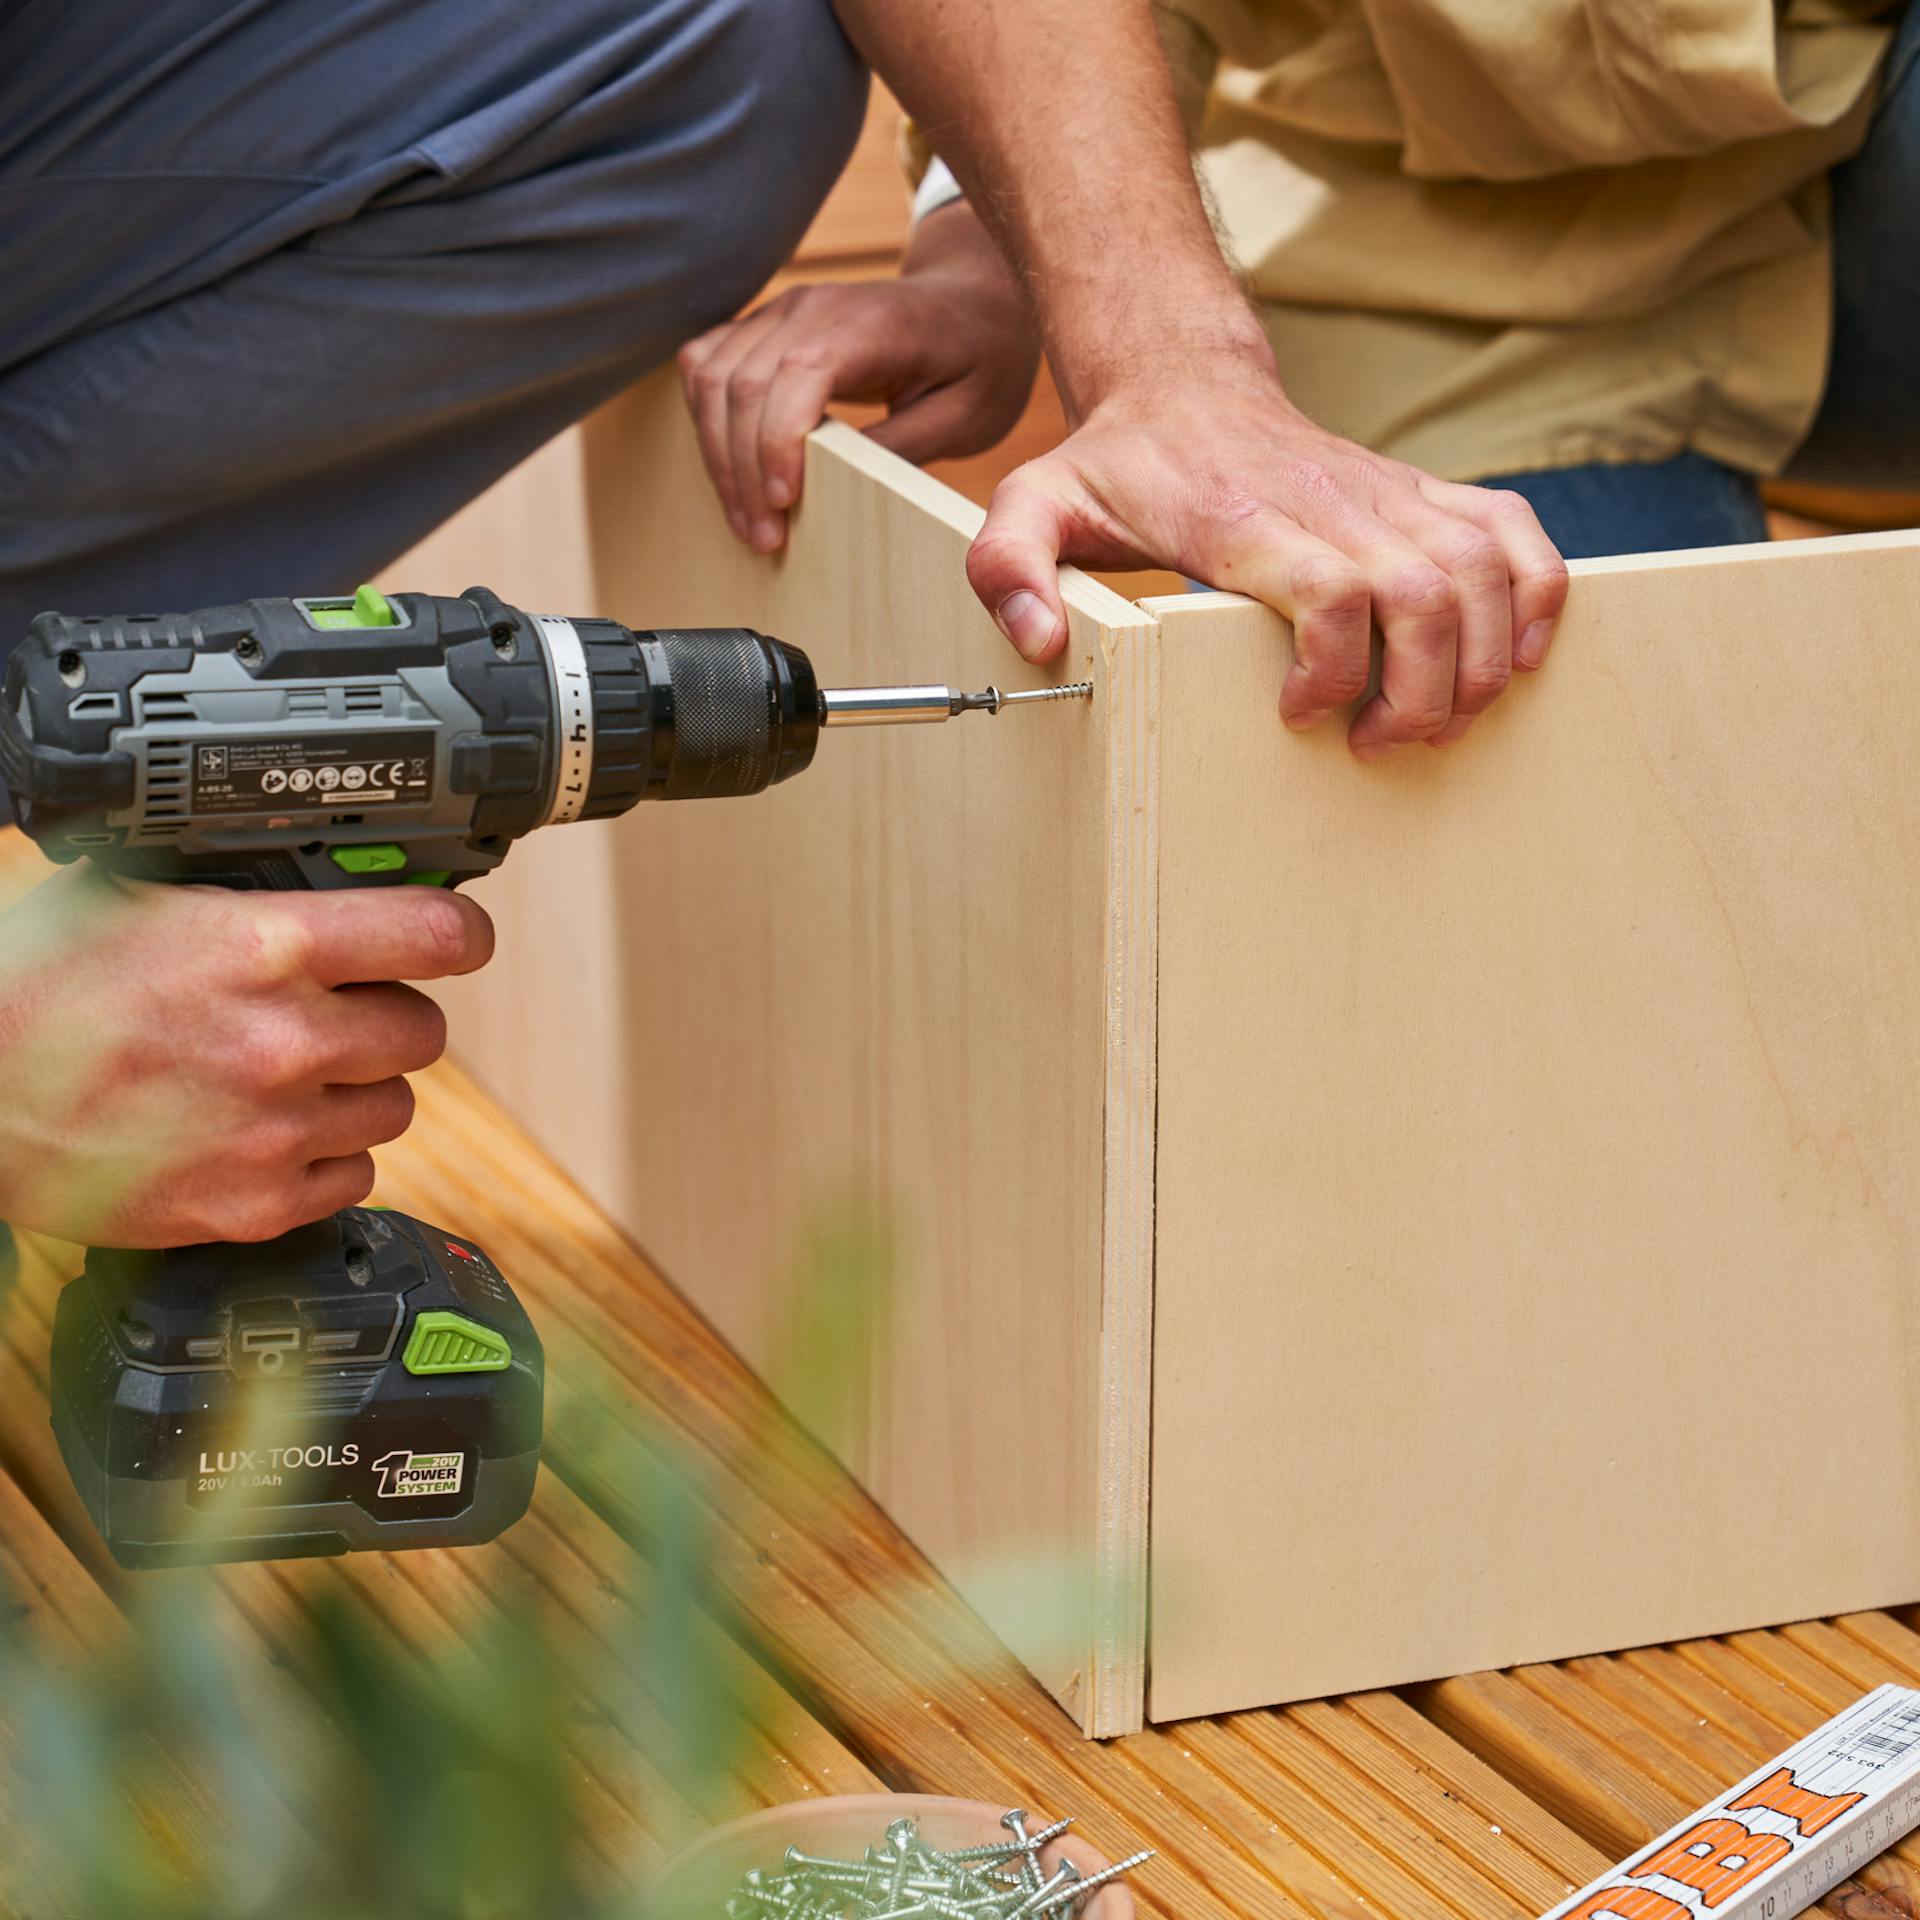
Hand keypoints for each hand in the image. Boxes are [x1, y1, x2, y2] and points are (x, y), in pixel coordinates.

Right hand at [0, 867, 492, 1245]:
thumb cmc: (38, 989)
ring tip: (287, 1077)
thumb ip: (258, 898)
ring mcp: (275, 1131)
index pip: (438, 935)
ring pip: (395, 1106)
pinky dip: (324, 1159)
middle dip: (386, 1016)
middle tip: (335, 1014)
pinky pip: (355, 1177)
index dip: (457, 936)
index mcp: (267, 948)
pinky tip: (268, 1132)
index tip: (456, 941)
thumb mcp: (146, 899)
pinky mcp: (254, 1206)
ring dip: (358, 1090)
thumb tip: (346, 882)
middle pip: (424, 1030)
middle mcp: (286, 1040)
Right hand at [677, 201, 1039, 552]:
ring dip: (718, 455)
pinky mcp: (764, 326)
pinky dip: (707, 422)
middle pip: (742, 382)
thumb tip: (837, 484)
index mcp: (872, 322)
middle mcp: (814, 306)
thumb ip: (901, 445)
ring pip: (710, 375)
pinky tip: (730, 472)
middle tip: (762, 537)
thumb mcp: (965, 416)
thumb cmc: (977, 360)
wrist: (971, 304)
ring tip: (745, 519)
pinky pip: (706, 366)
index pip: (798, 372)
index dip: (777, 441)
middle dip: (741, 469)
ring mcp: (782, 310)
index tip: (782, 505)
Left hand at [967, 348, 1569, 756]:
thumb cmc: (1116, 464)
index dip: (1335, 671)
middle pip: (1427, 598)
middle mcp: (1335, 502)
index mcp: (1246, 519)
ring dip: (1482, 664)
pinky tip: (1514, 654)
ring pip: (1485, 574)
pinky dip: (1540, 597)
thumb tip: (1041, 642)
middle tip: (1376, 742)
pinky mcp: (1424, 493)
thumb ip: (1010, 566)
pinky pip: (1518, 535)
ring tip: (1435, 718)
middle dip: (1422, 694)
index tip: (1299, 715)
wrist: (1182, 383)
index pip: (1333, 593)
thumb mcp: (1031, 506)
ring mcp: (1390, 495)